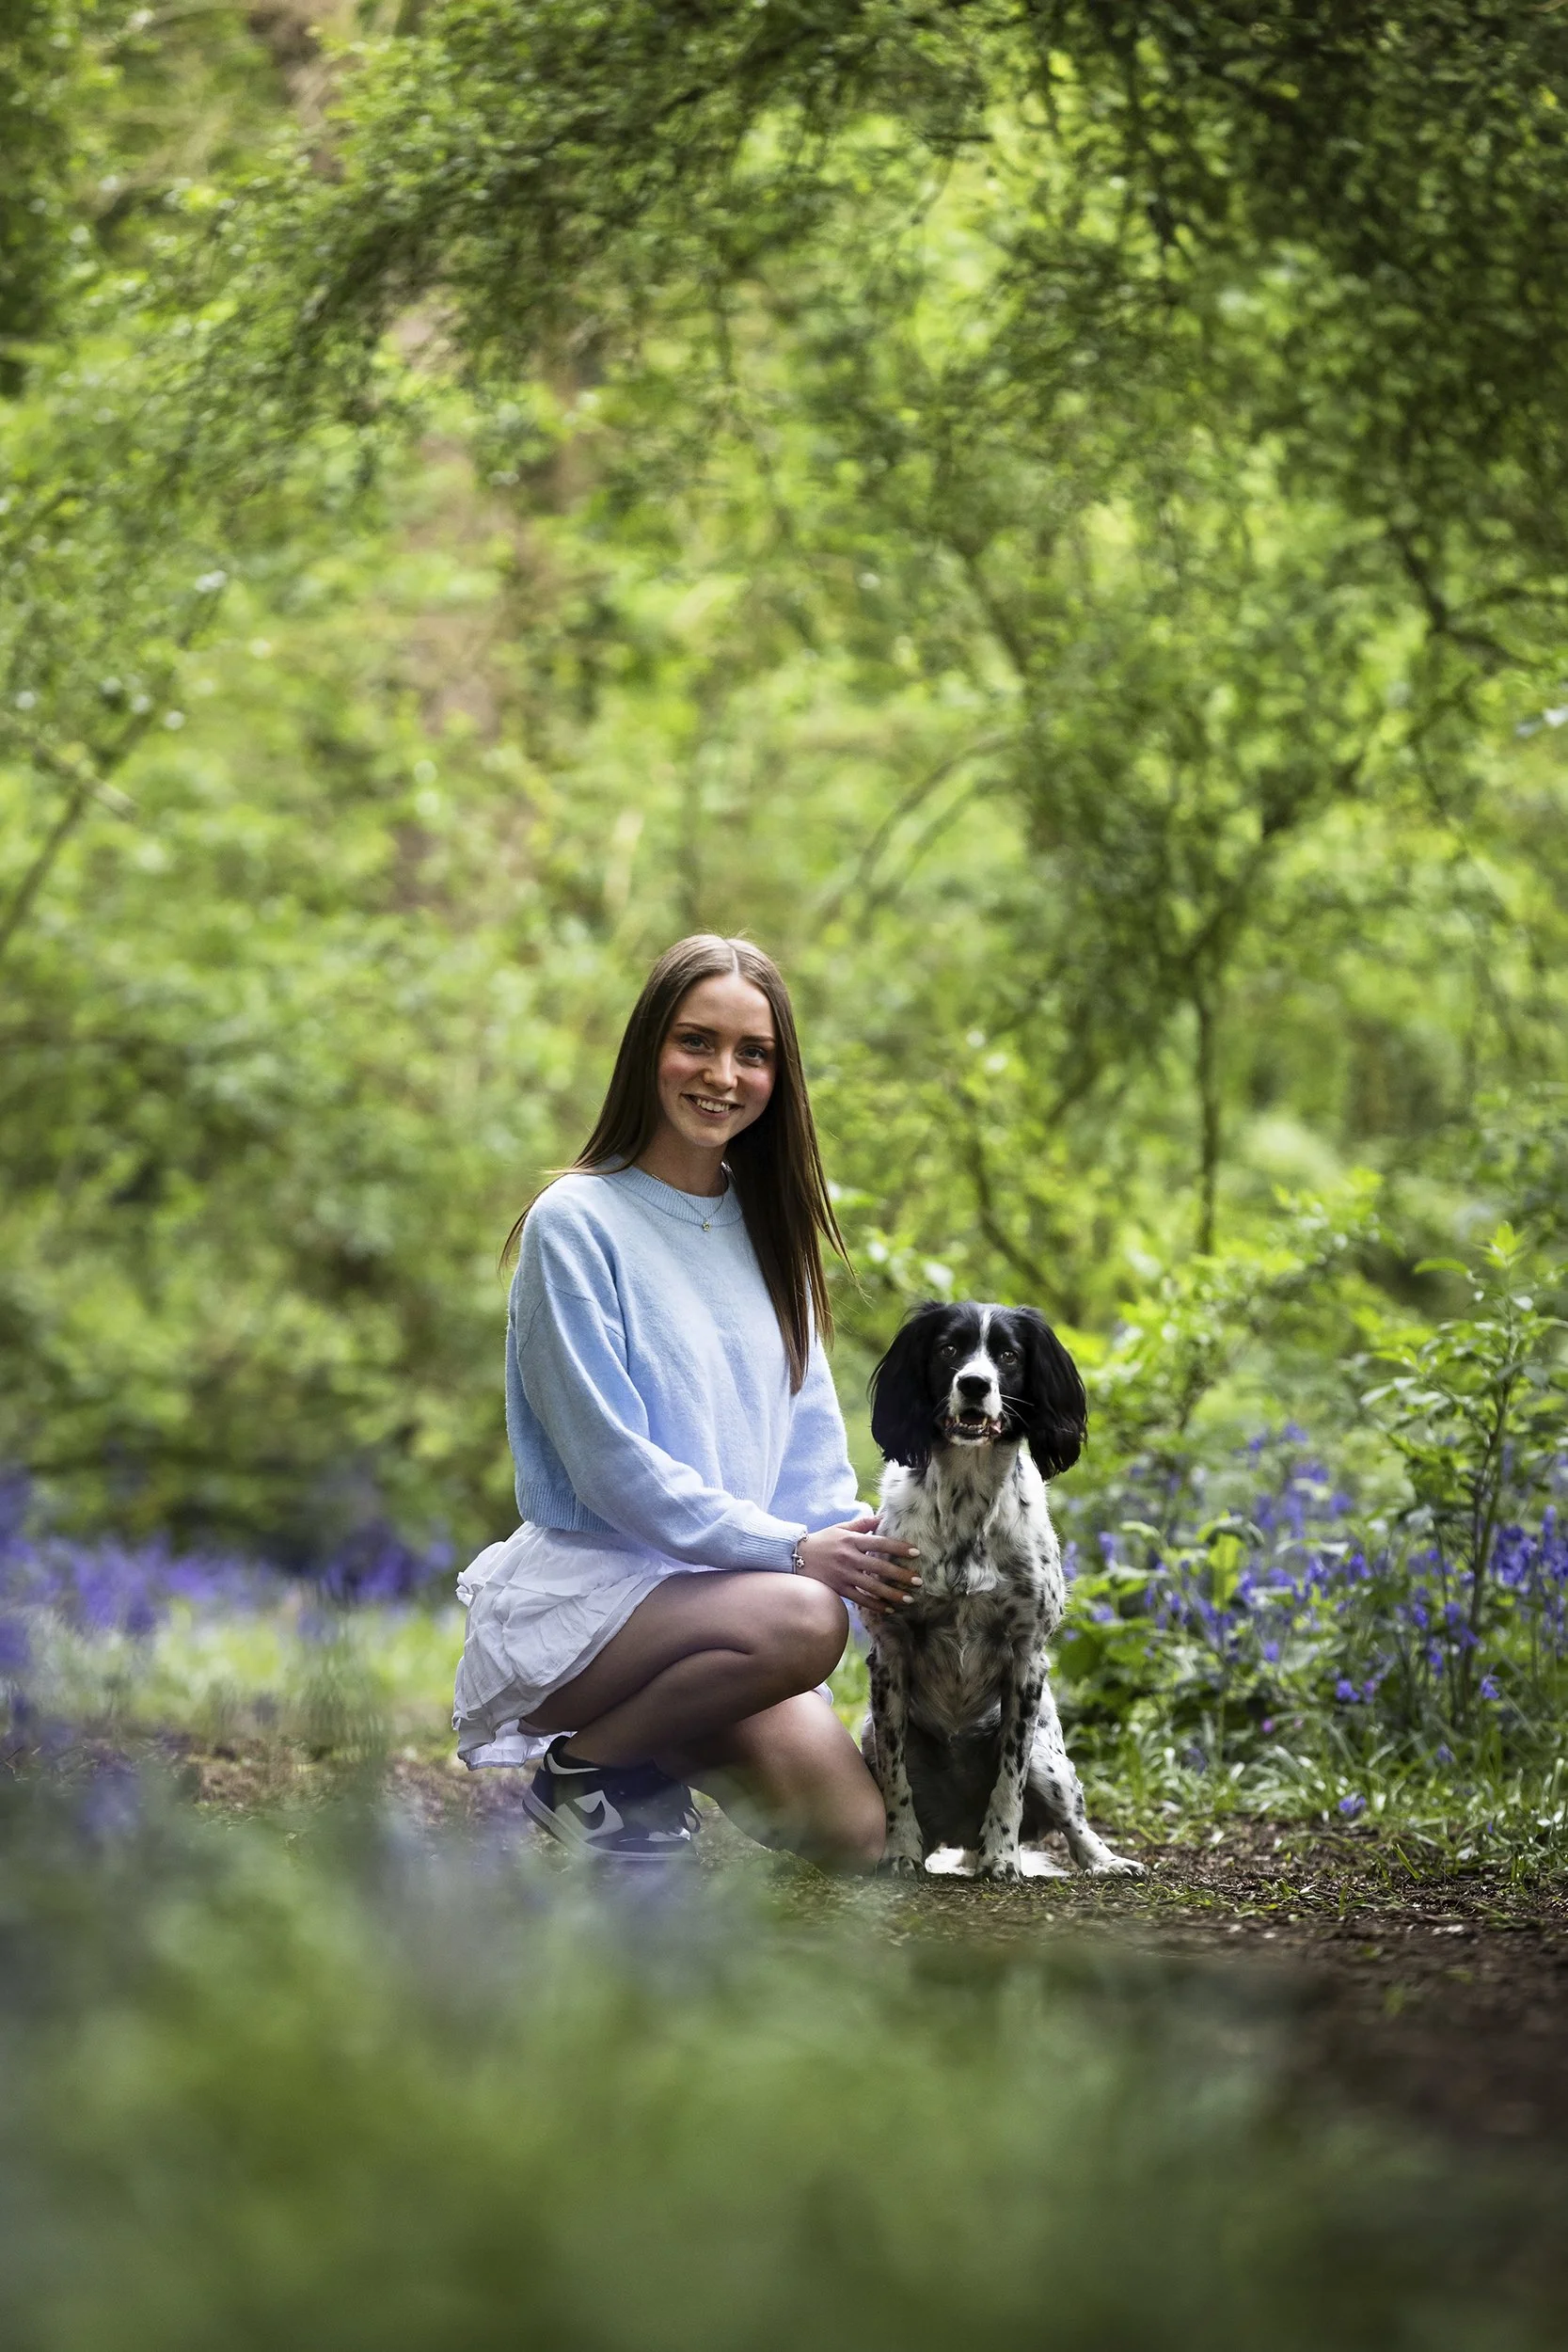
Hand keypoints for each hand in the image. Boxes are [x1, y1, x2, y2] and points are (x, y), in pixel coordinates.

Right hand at [795, 1514, 920, 1609]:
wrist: (796, 1556)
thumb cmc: (822, 1541)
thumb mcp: (840, 1528)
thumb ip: (861, 1524)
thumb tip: (881, 1518)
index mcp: (851, 1540)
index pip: (880, 1543)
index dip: (899, 1547)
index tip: (916, 1553)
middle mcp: (849, 1557)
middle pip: (880, 1567)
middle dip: (901, 1575)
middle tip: (918, 1581)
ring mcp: (843, 1574)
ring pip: (872, 1587)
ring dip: (892, 1594)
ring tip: (909, 1599)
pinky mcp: (838, 1588)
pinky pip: (860, 1599)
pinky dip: (875, 1605)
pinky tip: (888, 1609)